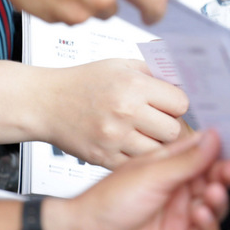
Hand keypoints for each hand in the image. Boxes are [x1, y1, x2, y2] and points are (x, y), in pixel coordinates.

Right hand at [41, 59, 189, 167]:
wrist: (46, 103)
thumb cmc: (82, 82)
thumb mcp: (120, 65)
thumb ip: (154, 71)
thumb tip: (184, 78)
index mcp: (133, 85)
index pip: (180, 103)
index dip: (178, 104)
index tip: (171, 105)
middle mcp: (125, 112)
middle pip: (174, 131)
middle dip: (171, 126)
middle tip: (160, 122)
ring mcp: (114, 138)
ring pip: (159, 152)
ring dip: (157, 145)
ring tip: (146, 134)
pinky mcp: (104, 158)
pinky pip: (137, 164)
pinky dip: (139, 158)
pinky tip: (132, 145)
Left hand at [43, 131, 229, 229]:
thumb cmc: (104, 203)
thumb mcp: (150, 174)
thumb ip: (187, 160)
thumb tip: (215, 137)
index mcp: (169, 168)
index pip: (204, 155)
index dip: (221, 151)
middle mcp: (177, 192)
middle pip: (214, 181)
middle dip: (225, 175)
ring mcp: (179, 218)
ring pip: (214, 207)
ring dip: (218, 199)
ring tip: (212, 193)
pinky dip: (208, 225)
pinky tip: (200, 215)